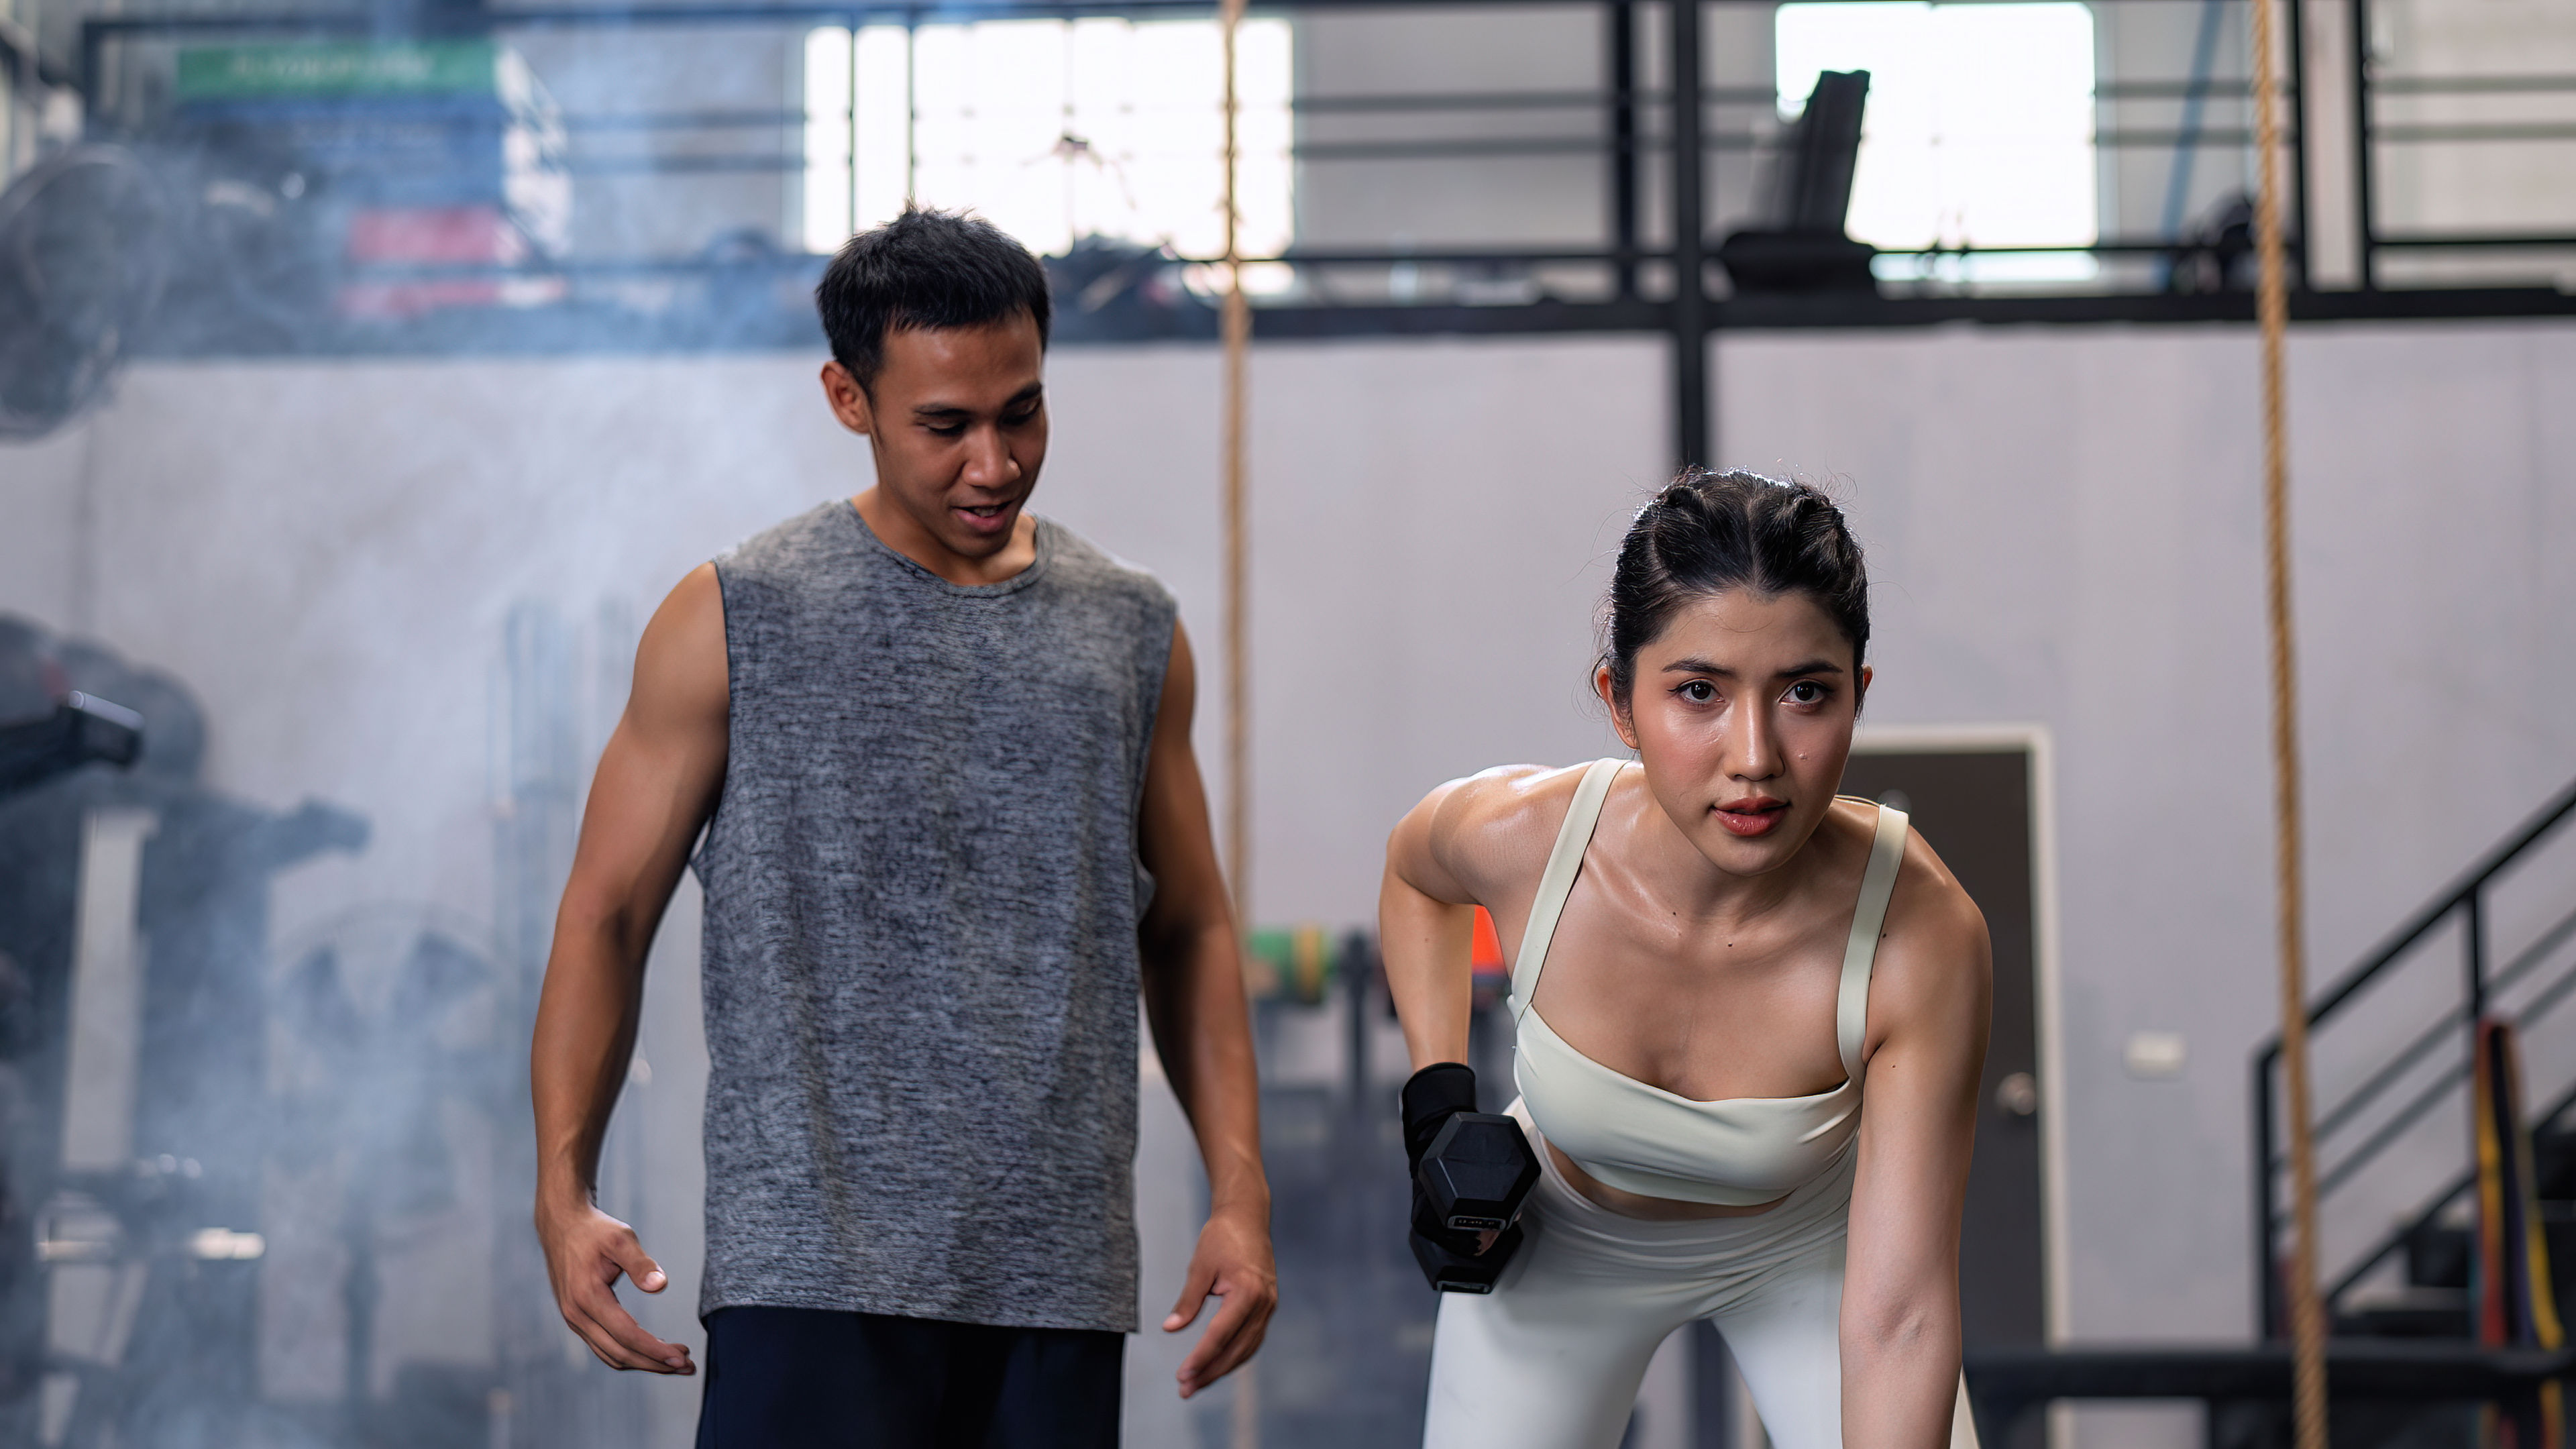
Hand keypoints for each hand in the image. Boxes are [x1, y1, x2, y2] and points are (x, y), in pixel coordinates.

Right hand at [535, 1197, 695, 1373]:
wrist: (562, 1225)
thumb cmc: (594, 1230)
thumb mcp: (621, 1238)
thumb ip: (640, 1263)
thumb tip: (660, 1286)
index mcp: (586, 1297)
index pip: (626, 1335)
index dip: (655, 1349)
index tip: (683, 1356)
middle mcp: (576, 1315)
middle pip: (620, 1353)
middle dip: (655, 1363)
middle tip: (687, 1366)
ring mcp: (575, 1320)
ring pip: (611, 1355)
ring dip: (644, 1363)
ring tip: (675, 1363)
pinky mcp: (578, 1320)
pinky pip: (605, 1347)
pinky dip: (630, 1354)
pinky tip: (652, 1351)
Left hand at [1161, 1203, 1276, 1398]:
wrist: (1247, 1216)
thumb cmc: (1221, 1237)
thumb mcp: (1200, 1266)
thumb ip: (1187, 1300)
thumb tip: (1170, 1328)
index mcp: (1248, 1291)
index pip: (1220, 1335)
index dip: (1201, 1358)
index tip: (1182, 1376)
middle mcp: (1263, 1303)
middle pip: (1236, 1349)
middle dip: (1210, 1372)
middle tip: (1184, 1389)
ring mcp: (1269, 1306)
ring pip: (1246, 1349)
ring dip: (1222, 1368)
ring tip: (1196, 1383)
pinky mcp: (1267, 1306)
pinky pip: (1252, 1339)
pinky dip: (1235, 1355)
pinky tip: (1217, 1364)